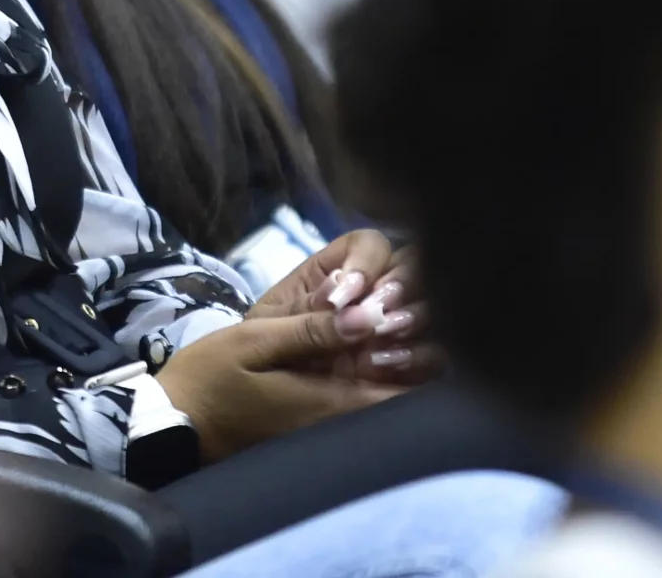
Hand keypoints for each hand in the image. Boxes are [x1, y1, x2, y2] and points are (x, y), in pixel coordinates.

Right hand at [155, 306, 402, 460]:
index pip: (408, 389)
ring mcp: (334, 425)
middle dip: (419, 351)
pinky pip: (368, 397)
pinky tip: (365, 342)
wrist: (177, 422)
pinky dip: (378, 370)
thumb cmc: (210, 379)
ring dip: (400, 359)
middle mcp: (343, 420)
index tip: (411, 313)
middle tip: (403, 309)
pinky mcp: (321, 421)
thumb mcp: (254, 341)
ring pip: (392, 394)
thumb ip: (311, 330)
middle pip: (410, 394)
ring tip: (387, 318)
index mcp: (332, 401)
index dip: (422, 350)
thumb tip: (370, 314)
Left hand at [248, 230, 439, 385]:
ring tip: (373, 355)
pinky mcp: (396, 375)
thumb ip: (308, 324)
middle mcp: (366, 300)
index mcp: (330, 275)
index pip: (370, 245)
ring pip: (432, 313)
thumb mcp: (261, 338)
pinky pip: (431, 362)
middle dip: (401, 290)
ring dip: (413, 325)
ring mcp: (385, 336)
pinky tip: (385, 371)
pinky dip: (418, 362)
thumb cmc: (236, 364)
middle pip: (414, 270)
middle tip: (378, 320)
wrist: (229, 415)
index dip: (367, 262)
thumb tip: (362, 318)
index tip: (345, 295)